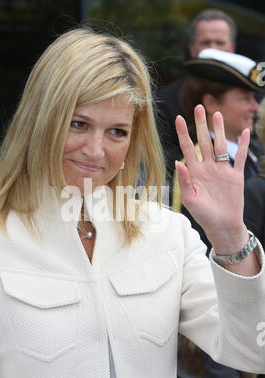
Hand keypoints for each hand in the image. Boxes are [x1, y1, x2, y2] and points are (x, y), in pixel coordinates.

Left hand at [175, 104, 249, 252]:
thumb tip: (177, 162)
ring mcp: (221, 170)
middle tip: (199, 107)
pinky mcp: (235, 176)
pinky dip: (242, 146)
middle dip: (202, 125)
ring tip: (217, 114)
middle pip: (204, 141)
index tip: (179, 118)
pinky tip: (245, 132)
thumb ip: (184, 181)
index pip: (187, 148)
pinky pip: (239, 158)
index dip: (183, 134)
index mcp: (194, 172)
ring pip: (220, 146)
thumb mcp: (190, 199)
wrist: (222, 226)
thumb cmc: (203, 215)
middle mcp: (207, 168)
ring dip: (220, 130)